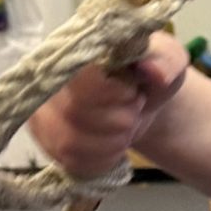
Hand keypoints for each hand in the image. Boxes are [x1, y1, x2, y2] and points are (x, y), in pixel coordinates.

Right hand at [27, 36, 187, 177]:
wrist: (141, 99)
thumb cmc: (149, 74)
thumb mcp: (169, 60)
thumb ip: (165, 60)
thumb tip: (151, 70)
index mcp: (74, 48)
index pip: (79, 78)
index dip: (114, 93)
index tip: (134, 91)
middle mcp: (45, 78)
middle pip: (74, 114)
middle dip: (119, 120)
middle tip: (133, 108)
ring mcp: (41, 111)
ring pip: (70, 143)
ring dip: (111, 143)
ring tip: (125, 127)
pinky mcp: (46, 140)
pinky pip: (70, 162)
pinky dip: (102, 160)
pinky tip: (114, 145)